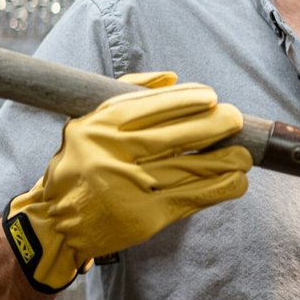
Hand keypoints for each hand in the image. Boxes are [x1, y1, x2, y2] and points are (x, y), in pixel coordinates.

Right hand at [3, 73, 250, 292]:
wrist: (54, 222)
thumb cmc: (81, 165)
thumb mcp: (90, 124)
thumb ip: (129, 94)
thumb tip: (173, 77)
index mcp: (98, 127)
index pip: (152, 107)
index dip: (187, 101)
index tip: (212, 97)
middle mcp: (111, 155)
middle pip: (175, 137)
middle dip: (214, 126)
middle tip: (237, 120)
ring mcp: (128, 188)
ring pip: (189, 169)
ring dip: (225, 160)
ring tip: (244, 154)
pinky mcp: (143, 217)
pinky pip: (190, 199)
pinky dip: (219, 189)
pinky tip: (236, 181)